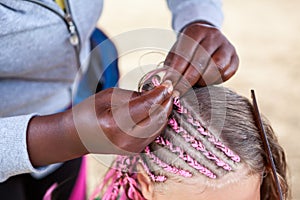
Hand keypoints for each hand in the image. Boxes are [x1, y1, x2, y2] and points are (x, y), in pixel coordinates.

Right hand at [27, 83, 172, 165]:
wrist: (78, 136)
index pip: (147, 106)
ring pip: (159, 126)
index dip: (160, 93)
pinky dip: (158, 120)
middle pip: (158, 118)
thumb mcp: (108, 96)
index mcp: (115, 124)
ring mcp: (132, 148)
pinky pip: (154, 133)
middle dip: (166, 102)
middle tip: (169, 89)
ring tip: (164, 97)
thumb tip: (155, 93)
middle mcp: (126, 140)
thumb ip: (133, 95)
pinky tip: (157, 109)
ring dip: (164, 111)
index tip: (168, 84)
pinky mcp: (136, 151)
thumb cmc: (89, 112)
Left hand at [164, 22, 238, 93]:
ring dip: (203, 81)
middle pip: (200, 62)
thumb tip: (167, 84)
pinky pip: (226, 74)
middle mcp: (213, 35)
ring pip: (217, 68)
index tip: (169, 86)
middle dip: (187, 81)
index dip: (176, 73)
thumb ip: (171, 66)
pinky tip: (206, 81)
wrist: (207, 39)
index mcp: (196, 31)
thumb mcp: (176, 52)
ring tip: (194, 85)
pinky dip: (215, 81)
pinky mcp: (235, 58)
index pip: (185, 54)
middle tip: (178, 92)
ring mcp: (227, 46)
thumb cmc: (188, 49)